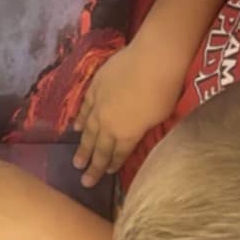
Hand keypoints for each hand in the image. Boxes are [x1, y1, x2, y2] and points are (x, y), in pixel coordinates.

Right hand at [72, 30, 187, 186]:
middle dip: (93, 166)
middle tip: (84, 181)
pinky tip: (76, 128)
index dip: (112, 165)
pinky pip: (84, 108)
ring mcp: (99, 105)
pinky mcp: (95, 87)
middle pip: (99, 148)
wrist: (153, 59)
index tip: (106, 175)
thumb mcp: (159, 117)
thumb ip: (142, 129)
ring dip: (83, 147)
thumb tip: (134, 133)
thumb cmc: (164, 90)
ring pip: (88, 131)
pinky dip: (80, 119)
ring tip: (76, 161)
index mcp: (127, 134)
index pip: (118, 154)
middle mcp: (109, 123)